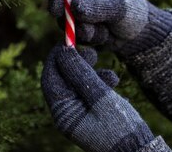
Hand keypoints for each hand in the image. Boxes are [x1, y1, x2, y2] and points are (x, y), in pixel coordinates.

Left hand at [41, 45, 155, 151]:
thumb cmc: (121, 129)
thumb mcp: (101, 97)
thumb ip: (81, 74)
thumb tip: (63, 51)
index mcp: (62, 113)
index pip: (50, 77)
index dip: (58, 57)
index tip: (69, 40)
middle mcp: (65, 114)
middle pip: (62, 79)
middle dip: (76, 62)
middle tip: (92, 51)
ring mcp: (77, 114)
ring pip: (77, 84)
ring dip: (92, 73)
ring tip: (111, 74)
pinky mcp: (90, 114)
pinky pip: (89, 92)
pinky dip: (99, 83)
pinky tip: (114, 82)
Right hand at [48, 0, 171, 56]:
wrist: (143, 36)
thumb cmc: (135, 14)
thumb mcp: (119, 8)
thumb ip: (97, 6)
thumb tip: (73, 6)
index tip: (55, 11)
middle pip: (62, 6)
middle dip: (73, 21)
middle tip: (89, 30)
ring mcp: (81, 12)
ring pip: (68, 24)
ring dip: (86, 32)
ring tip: (105, 32)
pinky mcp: (81, 27)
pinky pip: (76, 36)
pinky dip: (90, 40)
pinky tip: (105, 36)